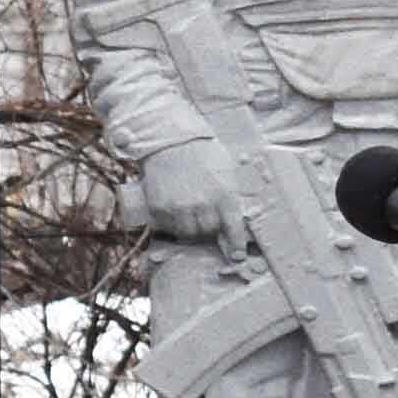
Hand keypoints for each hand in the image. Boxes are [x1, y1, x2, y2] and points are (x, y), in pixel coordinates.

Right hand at [130, 138, 244, 243]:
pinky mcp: (160, 208)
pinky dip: (172, 222)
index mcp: (224, 195)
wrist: (170, 139)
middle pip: (208, 233)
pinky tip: (174, 207)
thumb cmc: (202, 152)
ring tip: (188, 211)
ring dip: (190, 227)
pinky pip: (168, 227)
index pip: (233, 230)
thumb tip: (237, 218)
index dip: (236, 247)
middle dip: (208, 227)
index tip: (237, 257)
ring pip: (188, 234)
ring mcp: (180, 208)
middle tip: (204, 215)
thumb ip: (230, 194)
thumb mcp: (226, 169)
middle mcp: (203, 205)